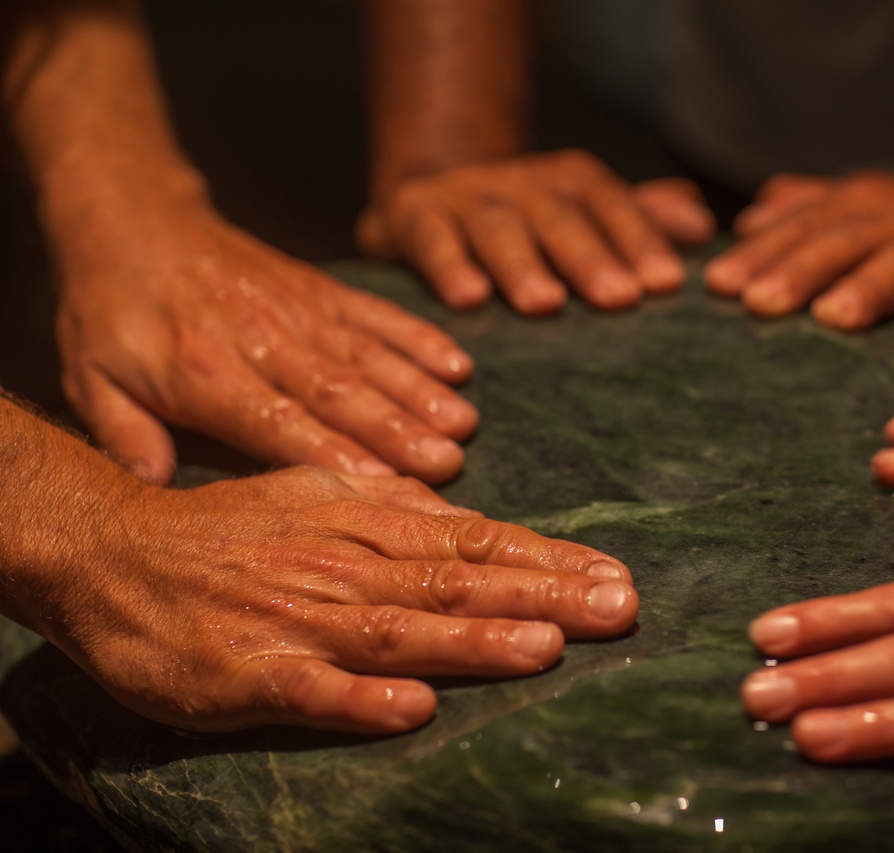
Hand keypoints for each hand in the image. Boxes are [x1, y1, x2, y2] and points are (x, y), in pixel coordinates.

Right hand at [43, 466, 636, 733]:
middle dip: (542, 595)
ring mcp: (297, 619)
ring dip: (473, 639)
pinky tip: (415, 708)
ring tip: (544, 646)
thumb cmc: (230, 528)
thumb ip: (395, 508)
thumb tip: (471, 517)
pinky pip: (311, 690)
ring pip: (398, 628)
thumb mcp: (318, 491)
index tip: (612, 573)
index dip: (547, 557)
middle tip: (617, 609)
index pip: (474, 538)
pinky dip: (362, 699)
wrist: (114, 554)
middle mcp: (344, 566)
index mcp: (365, 522)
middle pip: (455, 580)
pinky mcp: (248, 673)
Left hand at [54, 204, 477, 483]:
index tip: (383, 483)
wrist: (133, 218)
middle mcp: (262, 341)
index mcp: (206, 374)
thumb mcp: (91, 378)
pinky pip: (376, 314)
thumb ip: (125, 435)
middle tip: (448, 462)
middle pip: (339, 391)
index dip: (333, 452)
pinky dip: (419, 336)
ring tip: (464, 422)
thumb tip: (153, 490)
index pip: (278, 421)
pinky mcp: (321, 290)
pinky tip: (457, 364)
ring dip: (419, 390)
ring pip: (368, 355)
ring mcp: (299, 311)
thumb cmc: (111, 311)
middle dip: (398, 429)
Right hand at [357, 148, 714, 312]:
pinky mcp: (411, 214)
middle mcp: (520, 183)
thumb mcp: (582, 214)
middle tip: (621, 298)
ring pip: (498, 226)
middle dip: (591, 256)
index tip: (667, 283)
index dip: (639, 239)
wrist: (427, 192)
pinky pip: (430, 238)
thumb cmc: (525, 222)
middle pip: (561, 216)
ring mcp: (464, 195)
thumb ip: (638, 218)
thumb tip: (701, 226)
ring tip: (545, 303)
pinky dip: (448, 265)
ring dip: (522, 264)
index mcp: (569, 182)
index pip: (612, 206)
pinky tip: (467, 300)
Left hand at [703, 172, 893, 354]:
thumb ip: (807, 214)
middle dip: (800, 269)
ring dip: (870, 288)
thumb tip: (745, 220)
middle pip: (846, 240)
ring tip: (832, 318)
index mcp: (861, 206)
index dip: (760, 252)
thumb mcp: (863, 217)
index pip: (803, 226)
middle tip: (757, 303)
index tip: (714, 284)